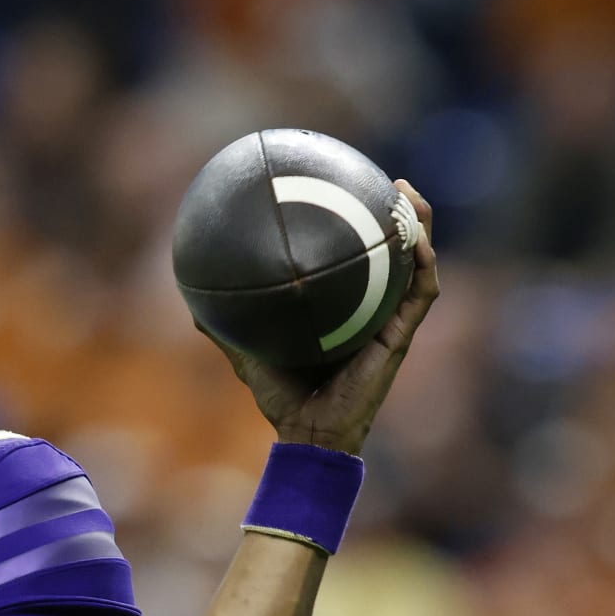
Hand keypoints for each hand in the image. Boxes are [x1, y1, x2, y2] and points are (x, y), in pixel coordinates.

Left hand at [205, 180, 439, 454]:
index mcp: (346, 308)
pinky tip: (417, 241)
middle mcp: (374, 310)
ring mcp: (391, 322)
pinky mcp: (400, 338)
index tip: (353, 191)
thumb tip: (191, 301)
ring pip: (418, 265)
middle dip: (401, 216)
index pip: (359, 261)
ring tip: (410, 198)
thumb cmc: (282, 397)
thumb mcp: (248, 353)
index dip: (362, 228)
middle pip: (396, 254)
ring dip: (420, 229)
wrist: (308, 432)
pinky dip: (423, 265)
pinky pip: (421, 294)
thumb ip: (225, 327)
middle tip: (391, 183)